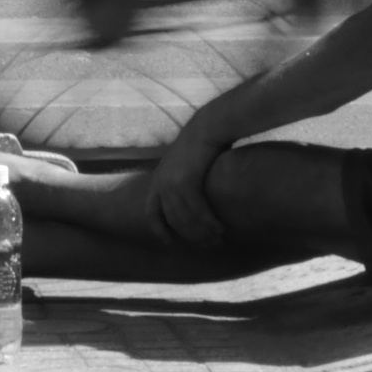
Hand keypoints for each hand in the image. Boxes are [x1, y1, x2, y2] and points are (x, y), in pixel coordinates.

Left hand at [145, 122, 228, 246]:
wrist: (207, 127)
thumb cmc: (200, 142)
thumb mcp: (181, 162)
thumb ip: (181, 179)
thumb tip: (190, 196)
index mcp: (157, 180)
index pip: (152, 212)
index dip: (160, 229)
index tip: (170, 242)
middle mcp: (162, 184)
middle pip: (174, 220)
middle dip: (190, 235)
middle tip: (207, 244)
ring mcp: (173, 184)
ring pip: (187, 218)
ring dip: (203, 231)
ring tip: (217, 239)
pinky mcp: (187, 182)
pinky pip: (198, 210)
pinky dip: (209, 222)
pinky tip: (219, 228)